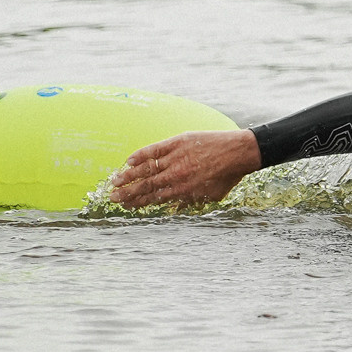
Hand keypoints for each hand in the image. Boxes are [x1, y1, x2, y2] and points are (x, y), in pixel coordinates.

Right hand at [108, 129, 260, 208]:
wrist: (239, 152)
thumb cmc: (226, 175)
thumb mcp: (210, 196)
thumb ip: (190, 201)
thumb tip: (175, 208)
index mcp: (183, 190)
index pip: (154, 198)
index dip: (138, 203)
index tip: (126, 206)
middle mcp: (176, 176)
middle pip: (146, 186)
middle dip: (128, 193)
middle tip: (113, 197)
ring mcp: (176, 158)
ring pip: (147, 169)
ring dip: (129, 176)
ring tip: (115, 181)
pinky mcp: (177, 142)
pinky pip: (154, 149)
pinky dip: (140, 154)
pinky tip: (129, 160)